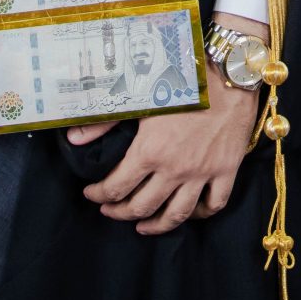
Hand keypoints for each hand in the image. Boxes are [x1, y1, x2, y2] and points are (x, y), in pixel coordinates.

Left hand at [68, 12, 268, 235]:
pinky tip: (188, 212)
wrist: (228, 72)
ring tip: (143, 227)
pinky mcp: (226, 170)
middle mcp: (175, 169)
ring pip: (176, 214)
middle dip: (120, 212)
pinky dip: (200, 214)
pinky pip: (213, 204)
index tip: (91, 193)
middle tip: (110, 210)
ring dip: (156, 225)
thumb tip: (73, 139)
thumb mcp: (139, 95)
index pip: (116, 187)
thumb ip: (104, 121)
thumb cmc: (182, 79)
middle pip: (142, 207)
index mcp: (150, 151)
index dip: (98, 194)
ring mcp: (202, 173)